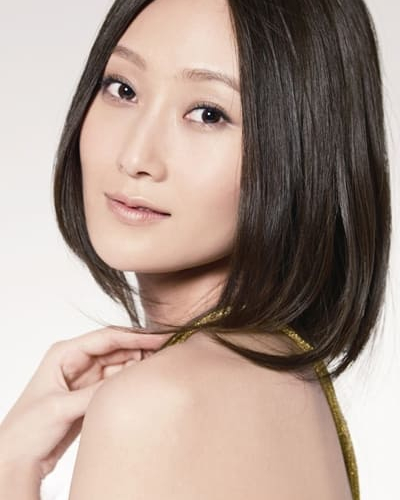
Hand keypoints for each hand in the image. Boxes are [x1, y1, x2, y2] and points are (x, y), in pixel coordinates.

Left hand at [0, 326, 173, 479]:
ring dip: (138, 365)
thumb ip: (94, 393)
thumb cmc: (26, 429)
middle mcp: (77, 361)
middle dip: (140, 348)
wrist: (19, 457)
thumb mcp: (61, 408)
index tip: (158, 338)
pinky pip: (117, 382)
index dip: (134, 336)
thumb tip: (127, 380)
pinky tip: (144, 382)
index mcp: (64, 354)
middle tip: (166, 352)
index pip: (106, 338)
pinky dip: (131, 381)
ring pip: (120, 364)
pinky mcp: (91, 394)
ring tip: (159, 367)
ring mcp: (86, 378)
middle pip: (116, 348)